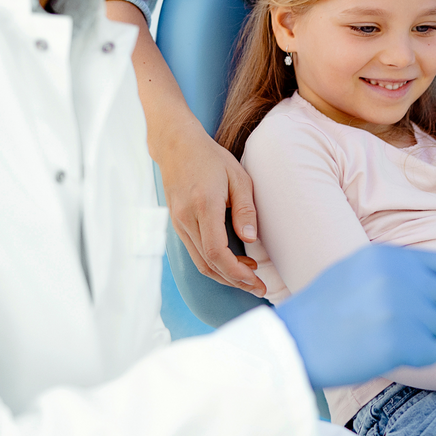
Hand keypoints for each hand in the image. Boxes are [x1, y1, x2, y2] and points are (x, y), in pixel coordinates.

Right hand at [158, 121, 264, 294]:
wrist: (176, 146)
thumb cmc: (211, 159)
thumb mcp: (238, 177)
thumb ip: (245, 209)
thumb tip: (250, 239)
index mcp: (204, 206)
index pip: (217, 252)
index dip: (237, 273)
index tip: (257, 282)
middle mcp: (186, 218)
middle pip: (208, 264)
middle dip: (235, 281)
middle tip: (259, 288)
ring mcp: (178, 223)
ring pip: (200, 262)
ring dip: (225, 276)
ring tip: (250, 278)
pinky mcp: (177, 224)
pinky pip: (195, 252)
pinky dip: (214, 264)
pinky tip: (234, 262)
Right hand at [272, 245, 435, 388]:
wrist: (290, 345)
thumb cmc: (323, 314)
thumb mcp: (358, 274)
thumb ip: (401, 274)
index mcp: (386, 256)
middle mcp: (397, 276)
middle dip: (428, 314)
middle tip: (387, 323)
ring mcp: (399, 308)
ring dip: (417, 338)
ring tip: (376, 337)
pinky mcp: (399, 340)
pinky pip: (432, 352)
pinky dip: (414, 357)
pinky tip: (381, 353)